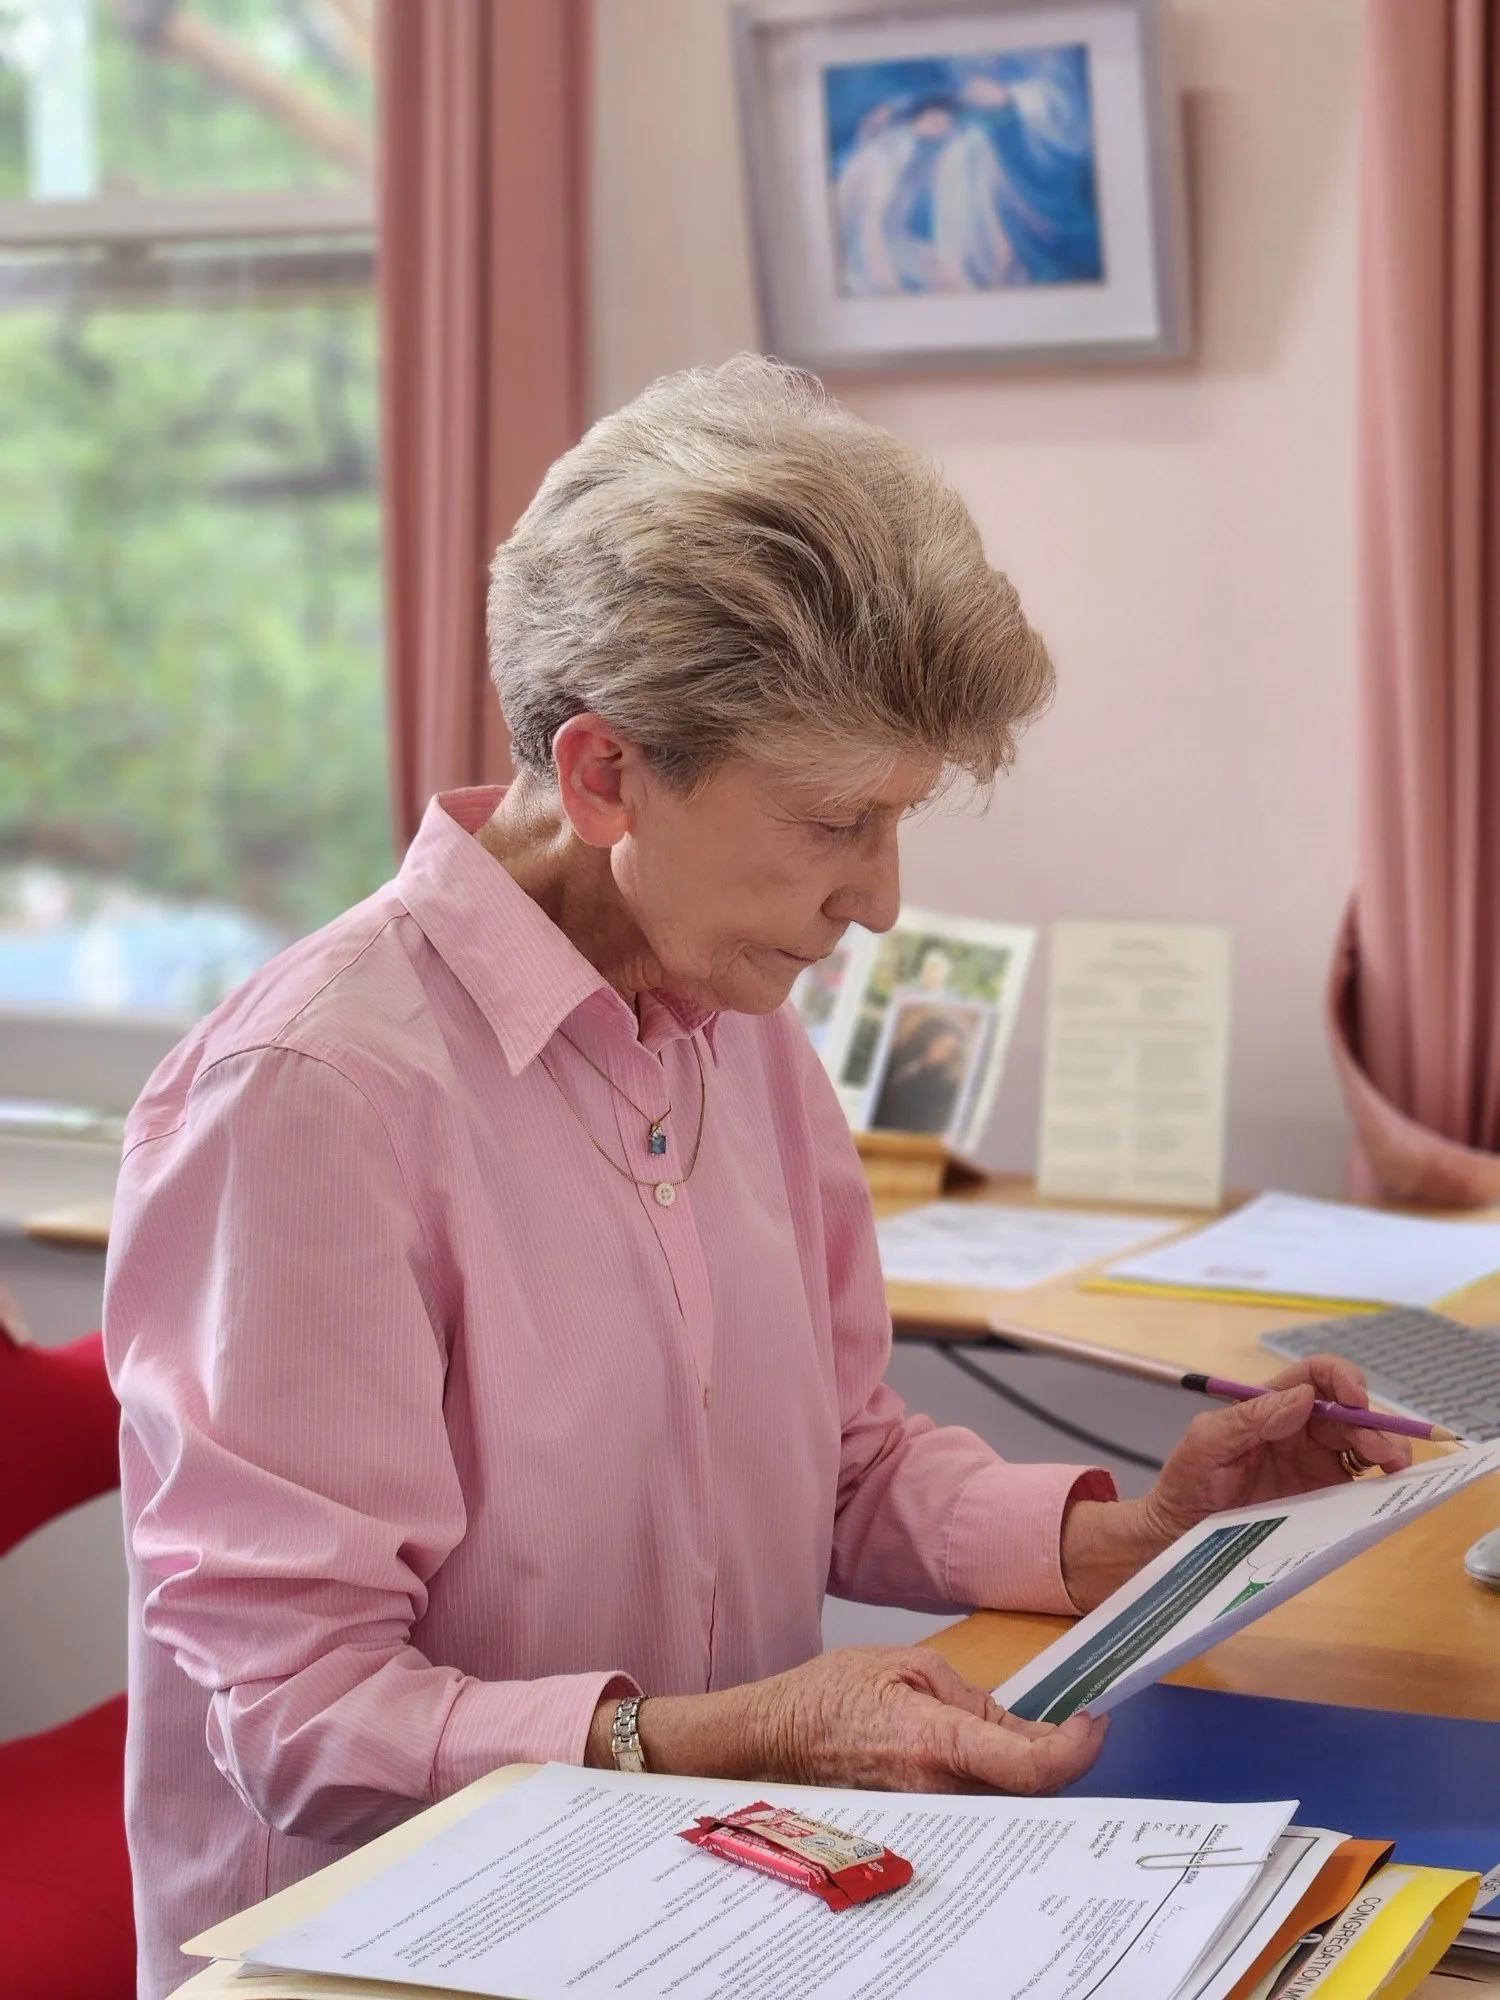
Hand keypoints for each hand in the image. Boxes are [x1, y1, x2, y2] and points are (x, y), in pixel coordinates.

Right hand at [587, 1646, 1106, 1795]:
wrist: (774, 1740)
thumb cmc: (830, 1695)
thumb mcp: (908, 1664)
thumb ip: (972, 1696)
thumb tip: (1022, 1723)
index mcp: (939, 1742)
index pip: (1034, 1767)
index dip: (1078, 1749)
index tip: (1095, 1721)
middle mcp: (940, 1789)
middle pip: (1030, 1790)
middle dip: (1062, 1758)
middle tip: (1074, 1723)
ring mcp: (930, 1811)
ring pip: (1005, 1799)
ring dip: (1031, 1769)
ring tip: (1037, 1733)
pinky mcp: (921, 1818)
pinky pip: (977, 1803)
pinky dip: (1000, 1781)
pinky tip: (999, 1754)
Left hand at [1142, 1355, 1411, 1541]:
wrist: (1183, 1537)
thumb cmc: (1187, 1485)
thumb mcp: (1205, 1445)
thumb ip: (1247, 1419)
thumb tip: (1303, 1398)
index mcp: (1272, 1406)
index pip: (1316, 1377)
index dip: (1341, 1377)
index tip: (1356, 1399)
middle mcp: (1301, 1430)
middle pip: (1350, 1412)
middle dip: (1374, 1422)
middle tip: (1383, 1451)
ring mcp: (1316, 1464)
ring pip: (1364, 1444)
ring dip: (1387, 1448)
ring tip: (1396, 1466)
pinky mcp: (1326, 1498)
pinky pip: (1362, 1484)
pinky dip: (1384, 1481)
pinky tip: (1393, 1487)